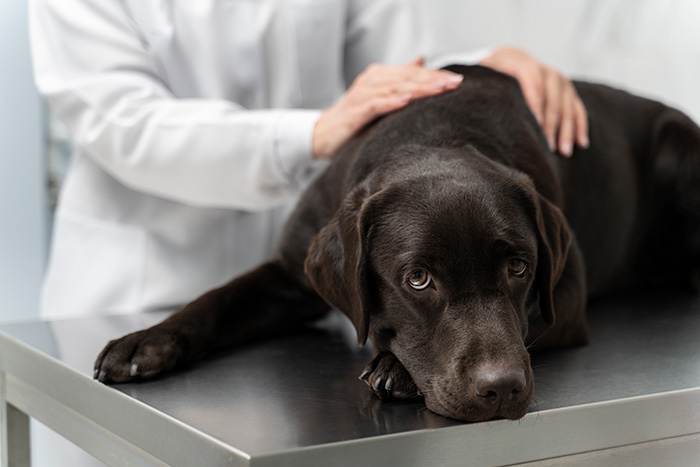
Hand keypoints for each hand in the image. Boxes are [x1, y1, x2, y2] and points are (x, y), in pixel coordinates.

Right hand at [313, 58, 464, 158]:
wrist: (323, 134)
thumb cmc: (354, 117)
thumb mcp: (379, 95)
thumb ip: (400, 78)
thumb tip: (421, 61)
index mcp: (380, 76)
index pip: (412, 72)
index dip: (434, 75)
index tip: (457, 81)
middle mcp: (371, 81)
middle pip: (406, 77)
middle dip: (432, 80)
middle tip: (454, 84)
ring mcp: (362, 95)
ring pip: (395, 88)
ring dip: (418, 89)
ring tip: (439, 90)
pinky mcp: (355, 111)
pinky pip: (375, 104)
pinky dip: (391, 102)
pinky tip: (406, 101)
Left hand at [479, 47, 588, 156]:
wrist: (505, 62)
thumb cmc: (487, 76)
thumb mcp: (479, 76)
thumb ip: (475, 84)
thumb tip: (460, 89)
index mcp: (518, 61)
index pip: (532, 81)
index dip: (536, 102)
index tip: (535, 124)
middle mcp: (542, 67)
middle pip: (552, 96)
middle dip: (551, 122)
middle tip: (547, 146)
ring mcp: (557, 78)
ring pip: (567, 103)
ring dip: (567, 128)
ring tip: (563, 151)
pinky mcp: (566, 88)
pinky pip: (577, 106)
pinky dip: (580, 124)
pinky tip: (581, 143)